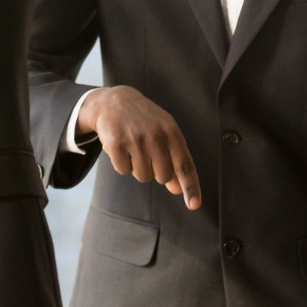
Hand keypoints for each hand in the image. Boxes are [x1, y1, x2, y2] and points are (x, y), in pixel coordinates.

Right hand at [76, 85, 200, 209]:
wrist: (113, 102)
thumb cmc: (144, 120)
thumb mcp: (163, 133)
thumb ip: (173, 159)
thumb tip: (177, 189)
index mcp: (171, 132)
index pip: (184, 165)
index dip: (190, 187)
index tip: (194, 205)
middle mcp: (155, 136)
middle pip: (163, 176)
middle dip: (156, 171)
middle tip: (148, 154)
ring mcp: (135, 140)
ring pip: (143, 177)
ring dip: (138, 168)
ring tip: (133, 148)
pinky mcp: (116, 144)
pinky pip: (123, 171)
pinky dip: (122, 163)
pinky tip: (121, 147)